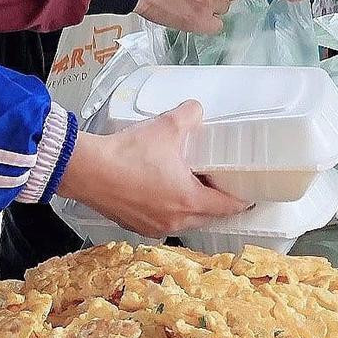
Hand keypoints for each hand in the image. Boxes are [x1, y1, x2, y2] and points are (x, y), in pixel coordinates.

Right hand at [57, 102, 248, 233]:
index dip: (242, 198)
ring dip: (192, 207)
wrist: (87, 170)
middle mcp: (174, 221)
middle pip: (208, 217)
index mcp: (189, 201)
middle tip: (223, 184)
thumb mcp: (167, 126)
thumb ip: (190, 115)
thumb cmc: (128, 154)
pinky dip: (169, 209)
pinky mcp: (135, 225)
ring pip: (185, 221)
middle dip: (217, 202)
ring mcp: (153, 227)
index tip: (250, 192)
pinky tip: (163, 191)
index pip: (228, 207)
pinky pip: (162, 221)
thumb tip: (197, 110)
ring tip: (193, 185)